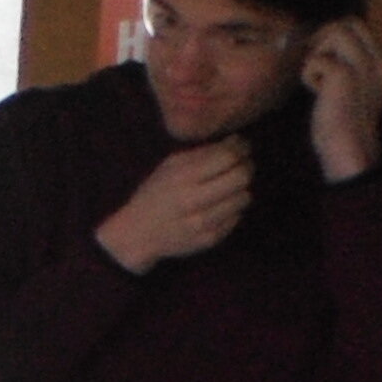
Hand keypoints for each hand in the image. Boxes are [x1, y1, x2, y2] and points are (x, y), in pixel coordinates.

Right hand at [97, 137, 253, 271]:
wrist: (137, 234)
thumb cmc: (154, 194)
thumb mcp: (170, 166)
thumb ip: (203, 153)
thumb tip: (238, 142)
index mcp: (182, 178)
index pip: (227, 157)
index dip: (241, 150)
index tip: (242, 149)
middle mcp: (193, 201)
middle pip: (241, 177)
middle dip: (245, 168)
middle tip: (240, 167)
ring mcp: (203, 222)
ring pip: (244, 197)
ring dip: (239, 190)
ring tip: (227, 189)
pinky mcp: (210, 238)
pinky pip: (236, 217)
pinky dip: (231, 209)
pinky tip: (217, 207)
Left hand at [313, 21, 381, 183]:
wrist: (349, 148)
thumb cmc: (343, 122)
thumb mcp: (352, 89)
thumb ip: (346, 66)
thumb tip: (318, 42)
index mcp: (380, 64)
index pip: (358, 25)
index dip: (332, 32)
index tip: (319, 53)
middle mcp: (377, 61)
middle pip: (348, 22)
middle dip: (324, 36)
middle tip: (314, 61)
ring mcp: (363, 66)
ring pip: (335, 31)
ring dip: (318, 52)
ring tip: (319, 79)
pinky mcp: (343, 75)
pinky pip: (316, 59)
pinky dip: (309, 74)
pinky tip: (316, 93)